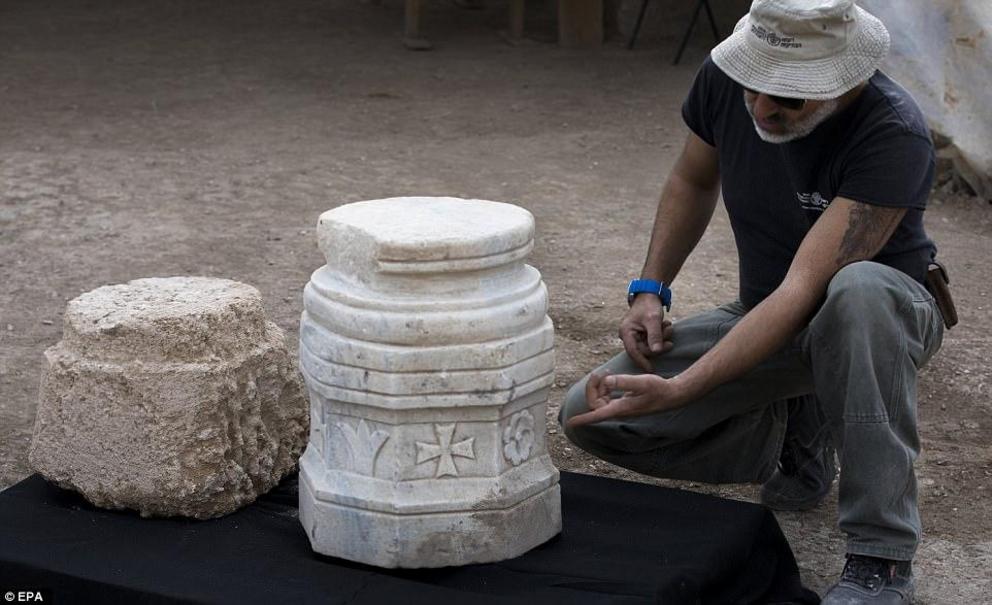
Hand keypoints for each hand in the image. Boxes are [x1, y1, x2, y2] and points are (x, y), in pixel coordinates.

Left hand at [567, 372, 686, 427]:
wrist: (671, 394)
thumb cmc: (659, 389)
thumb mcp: (643, 382)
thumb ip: (625, 382)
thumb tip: (607, 381)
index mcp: (620, 408)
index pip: (597, 415)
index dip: (583, 419)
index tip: (570, 424)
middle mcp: (618, 410)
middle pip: (594, 402)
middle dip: (593, 387)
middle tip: (600, 373)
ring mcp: (620, 407)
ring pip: (599, 399)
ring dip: (599, 385)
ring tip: (606, 372)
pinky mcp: (623, 402)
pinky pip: (606, 397)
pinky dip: (605, 387)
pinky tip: (610, 377)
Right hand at [619, 294, 673, 370]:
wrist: (649, 294)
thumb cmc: (649, 305)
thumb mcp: (653, 320)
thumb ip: (655, 336)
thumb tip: (656, 352)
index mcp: (626, 332)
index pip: (633, 351)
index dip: (642, 361)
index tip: (651, 370)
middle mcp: (628, 336)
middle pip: (644, 349)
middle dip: (658, 343)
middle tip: (669, 331)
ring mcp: (635, 336)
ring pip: (650, 346)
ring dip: (661, 337)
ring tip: (668, 325)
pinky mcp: (642, 335)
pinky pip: (652, 341)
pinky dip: (661, 335)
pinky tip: (665, 325)